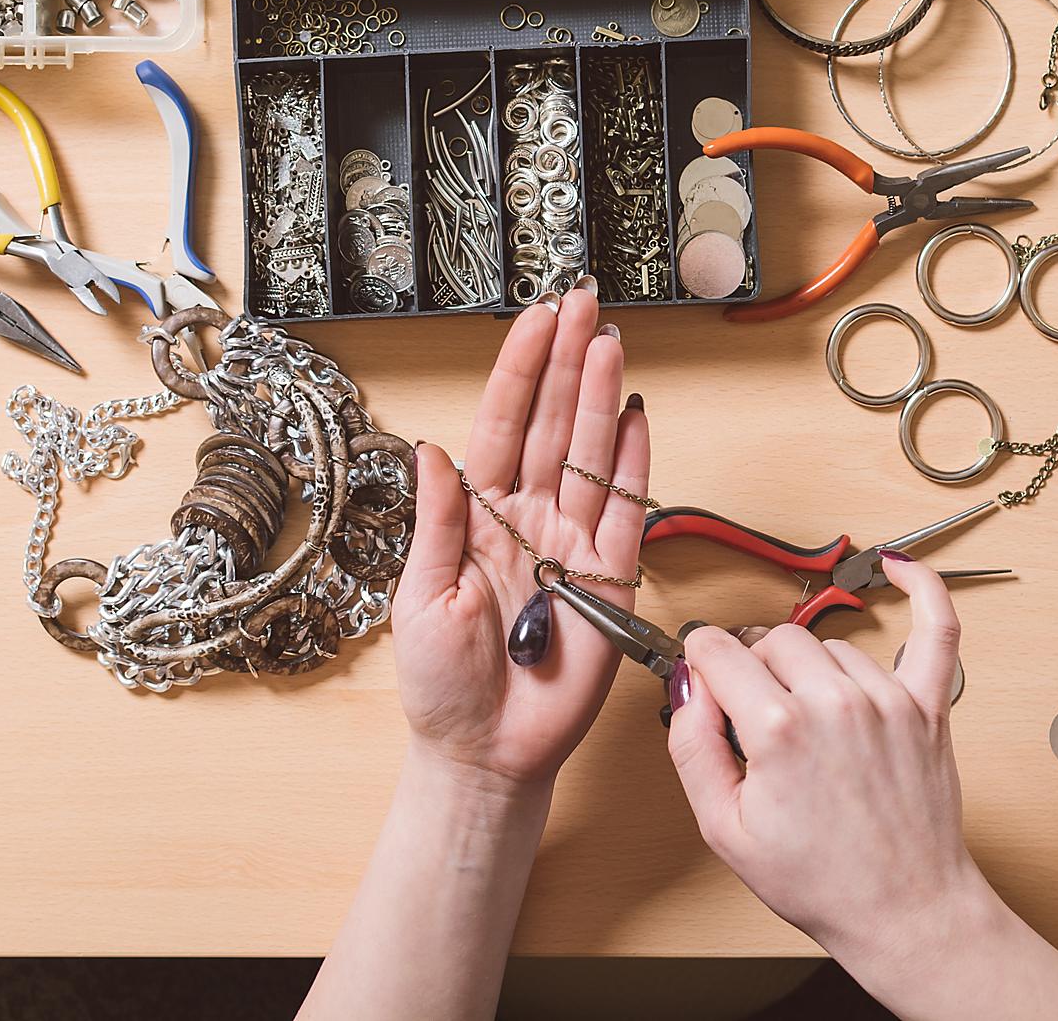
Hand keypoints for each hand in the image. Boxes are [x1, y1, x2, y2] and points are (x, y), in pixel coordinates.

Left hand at [393, 282, 649, 790]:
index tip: (537, 318)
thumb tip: (434, 448)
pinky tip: (636, 417)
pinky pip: (626, 513)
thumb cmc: (442, 684)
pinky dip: (635, 465)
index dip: (521, 369)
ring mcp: (573, 545)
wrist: (486, 752)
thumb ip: (438, 521)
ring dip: (602, 398)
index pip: (504, 425)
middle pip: (554, 425)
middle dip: (567, 362)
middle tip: (584, 305)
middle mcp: (529, 519)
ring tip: (610, 343)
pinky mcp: (610, 580)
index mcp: (479, 516)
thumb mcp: (420, 597)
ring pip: (593, 456)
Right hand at [667, 562, 1057, 1020]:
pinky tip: (897, 567)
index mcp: (779, 730)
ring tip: (807, 721)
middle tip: (752, 714)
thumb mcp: (723, 829)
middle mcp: (836, 702)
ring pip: (827, 644)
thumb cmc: (820, 881)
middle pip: (771, 639)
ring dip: (808, 667)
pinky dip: (921, 589)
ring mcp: (889, 699)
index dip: (700, 665)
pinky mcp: (929, 707)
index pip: (718, 650)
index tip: (702, 683)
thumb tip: (687, 685)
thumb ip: (691, 746)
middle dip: (750, 666)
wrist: (905, 913)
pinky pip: (935, 630)